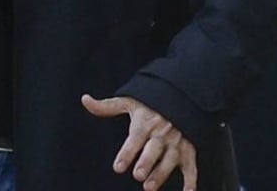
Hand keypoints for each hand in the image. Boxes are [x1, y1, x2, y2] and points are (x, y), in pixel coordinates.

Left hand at [81, 94, 197, 190]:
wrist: (183, 95)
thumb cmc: (152, 102)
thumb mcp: (130, 101)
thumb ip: (107, 106)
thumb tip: (85, 100)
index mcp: (146, 123)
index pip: (135, 139)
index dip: (127, 153)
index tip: (118, 167)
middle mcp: (162, 133)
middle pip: (153, 150)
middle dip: (147, 162)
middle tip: (138, 175)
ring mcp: (177, 143)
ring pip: (170, 160)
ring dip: (161, 174)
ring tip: (149, 186)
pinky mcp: (189, 150)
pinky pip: (191, 167)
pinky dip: (191, 181)